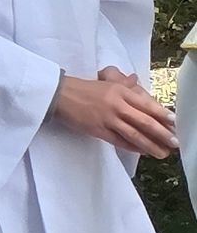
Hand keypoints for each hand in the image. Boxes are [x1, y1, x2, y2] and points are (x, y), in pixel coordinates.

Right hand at [52, 67, 174, 157]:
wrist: (58, 95)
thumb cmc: (82, 88)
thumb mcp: (105, 82)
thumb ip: (122, 82)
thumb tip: (135, 79)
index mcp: (120, 91)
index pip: (147, 104)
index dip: (162, 115)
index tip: (174, 123)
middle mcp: (117, 104)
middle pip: (144, 121)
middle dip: (162, 133)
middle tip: (174, 142)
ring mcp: (107, 118)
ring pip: (134, 133)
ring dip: (150, 144)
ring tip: (162, 153)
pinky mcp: (98, 130)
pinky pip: (119, 140)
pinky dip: (132, 146)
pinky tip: (142, 151)